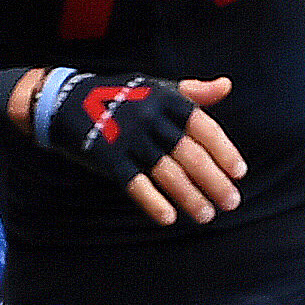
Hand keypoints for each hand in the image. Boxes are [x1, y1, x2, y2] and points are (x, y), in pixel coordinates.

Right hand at [26, 66, 243, 222]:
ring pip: (167, 173)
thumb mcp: (154, 86)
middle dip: (214, 181)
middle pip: (190, 155)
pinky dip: (153, 202)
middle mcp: (150, 118)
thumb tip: (226, 86)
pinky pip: (135, 184)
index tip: (240, 172)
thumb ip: (192, 90)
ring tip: (207, 215)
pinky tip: (169, 218)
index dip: (224, 151)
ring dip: (190, 197)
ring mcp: (128, 139)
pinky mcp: (109, 158)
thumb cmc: (117, 94)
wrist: (63, 101)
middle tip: (232, 202)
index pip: (204, 127)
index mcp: (166, 99)